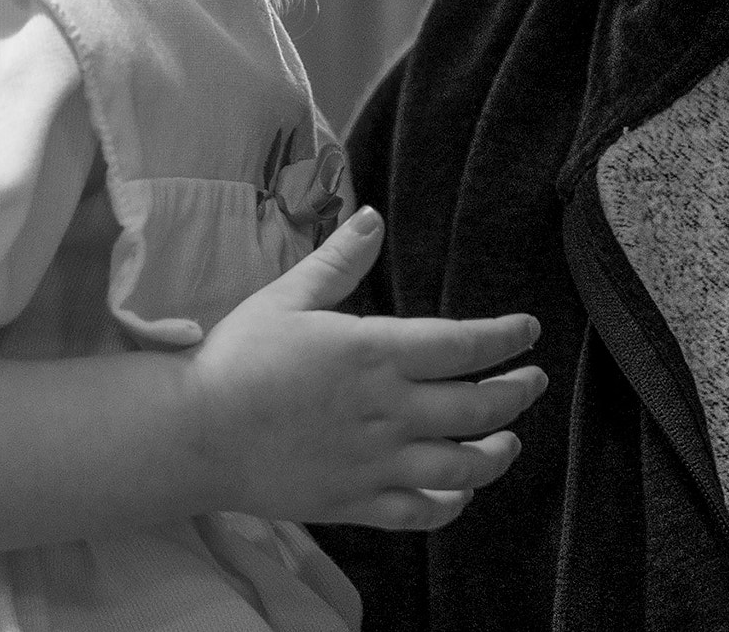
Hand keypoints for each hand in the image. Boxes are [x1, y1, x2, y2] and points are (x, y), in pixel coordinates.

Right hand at [178, 206, 546, 530]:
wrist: (195, 432)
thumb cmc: (238, 357)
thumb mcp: (288, 296)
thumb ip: (339, 261)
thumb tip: (373, 216)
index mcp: (374, 352)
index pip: (464, 345)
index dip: (506, 337)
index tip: (528, 329)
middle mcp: (387, 410)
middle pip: (479, 407)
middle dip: (517, 392)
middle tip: (533, 379)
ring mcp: (376, 462)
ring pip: (464, 467)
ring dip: (498, 452)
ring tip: (510, 439)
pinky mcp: (358, 503)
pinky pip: (423, 512)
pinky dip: (453, 504)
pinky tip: (462, 491)